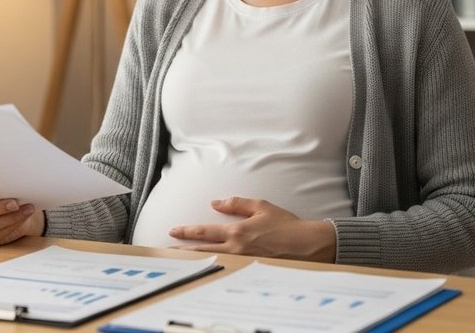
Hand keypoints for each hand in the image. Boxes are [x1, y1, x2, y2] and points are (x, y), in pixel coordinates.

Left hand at [167, 197, 336, 262]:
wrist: (307, 245)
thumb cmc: (286, 225)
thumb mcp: (261, 206)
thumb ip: (236, 204)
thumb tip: (215, 203)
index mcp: (237, 231)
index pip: (205, 231)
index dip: (187, 231)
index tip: (173, 231)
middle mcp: (237, 248)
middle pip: (203, 249)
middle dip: (184, 249)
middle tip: (168, 250)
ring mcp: (243, 262)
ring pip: (213, 260)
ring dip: (195, 259)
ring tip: (180, 259)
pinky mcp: (250, 270)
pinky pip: (227, 267)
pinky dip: (214, 266)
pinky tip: (206, 266)